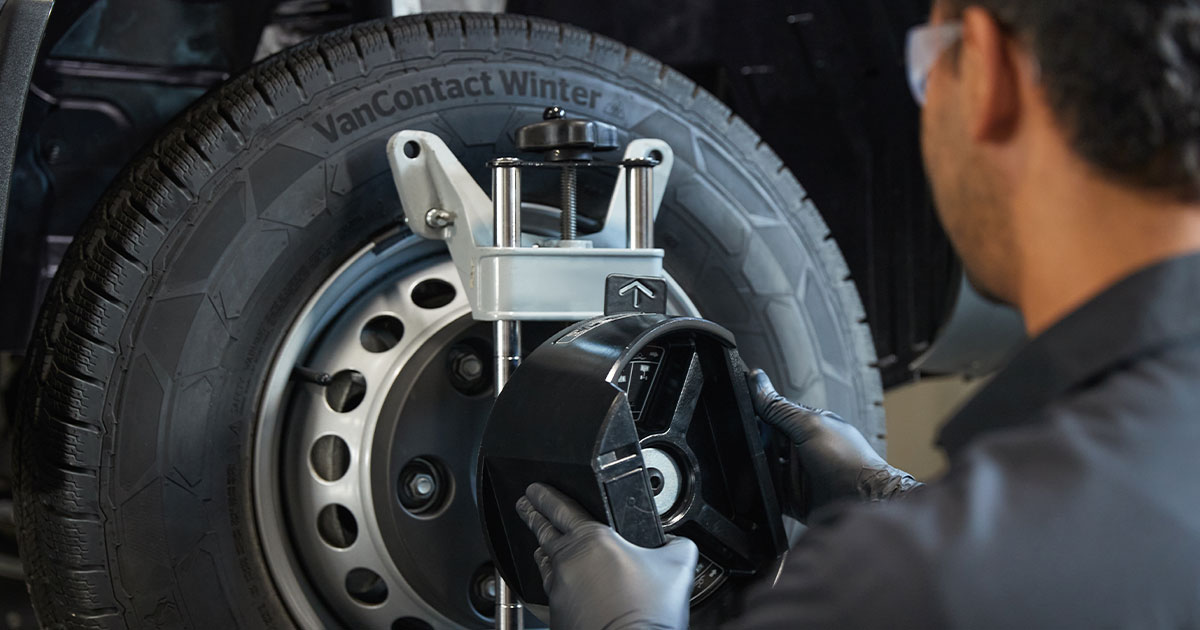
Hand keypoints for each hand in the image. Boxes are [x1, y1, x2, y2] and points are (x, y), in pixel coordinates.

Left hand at [515, 483, 697, 629]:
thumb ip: (677, 543)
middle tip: (524, 506)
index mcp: (591, 541)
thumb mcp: (677, 566)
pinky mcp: (557, 615)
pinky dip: (556, 582)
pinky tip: (562, 583)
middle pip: (543, 533)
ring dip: (543, 550)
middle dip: (532, 516)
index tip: (533, 490)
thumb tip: (676, 541)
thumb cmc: (648, 614)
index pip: (560, 509)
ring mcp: (558, 590)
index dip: (544, 496)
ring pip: (546, 563)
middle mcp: (567, 563)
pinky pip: (552, 591)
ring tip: (541, 544)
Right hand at [751, 370, 920, 518]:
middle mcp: (800, 448)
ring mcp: (794, 473)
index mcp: (807, 425)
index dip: (755, 412)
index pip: (772, 414)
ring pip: (761, 466)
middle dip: (752, 442)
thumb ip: (780, 408)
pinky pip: (765, 491)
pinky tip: (754, 486)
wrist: (864, 502)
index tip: (736, 411)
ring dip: (753, 466)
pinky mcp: (790, 497)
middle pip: (762, 441)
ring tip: (751, 466)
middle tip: (744, 443)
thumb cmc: (848, 461)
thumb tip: (756, 379)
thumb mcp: (810, 426)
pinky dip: (757, 490)